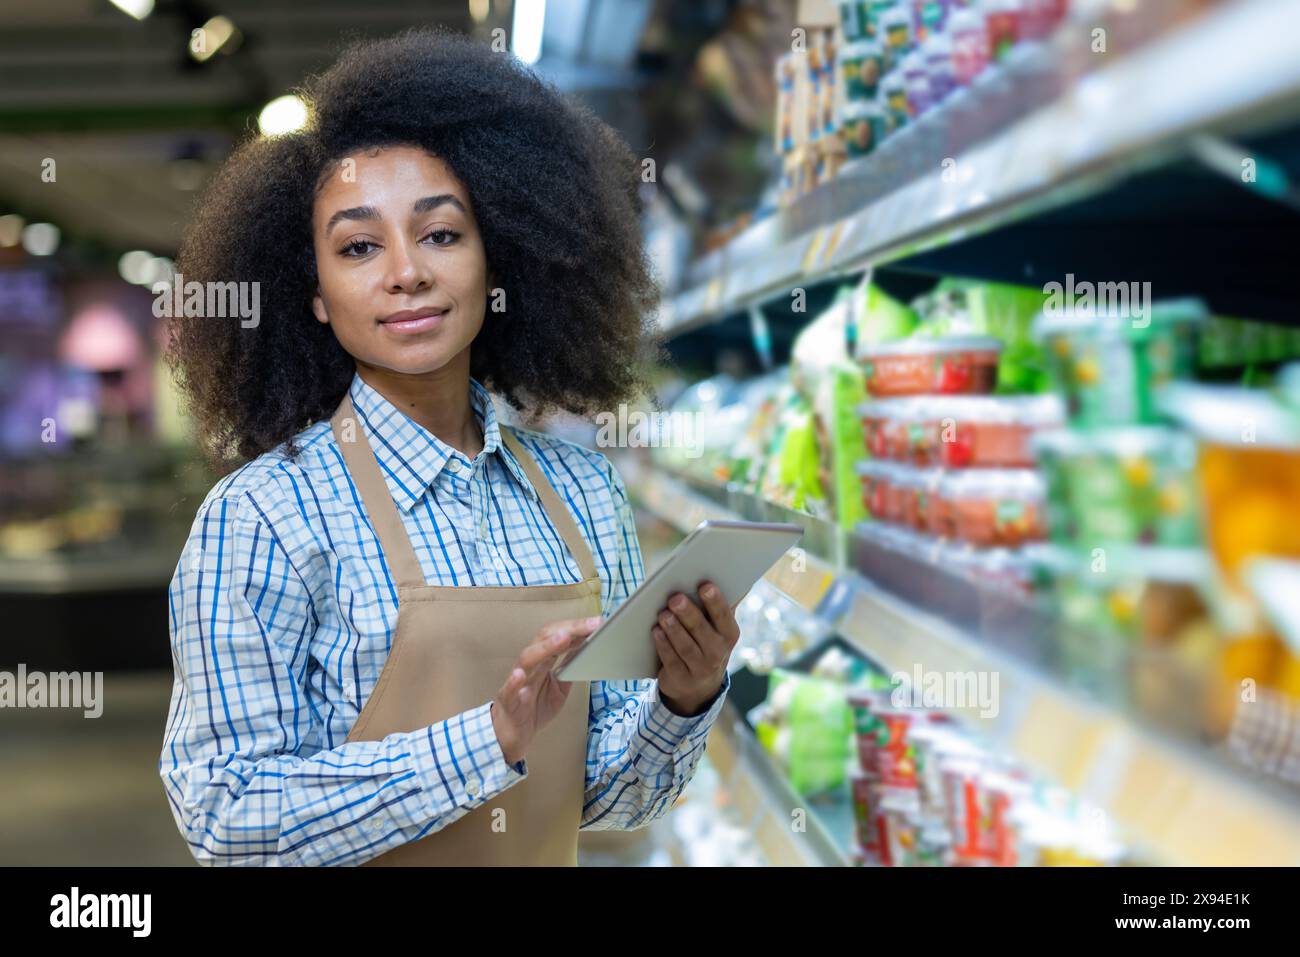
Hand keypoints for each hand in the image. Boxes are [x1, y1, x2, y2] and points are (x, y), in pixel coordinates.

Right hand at [491, 616, 600, 765]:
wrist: (513, 734)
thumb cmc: (534, 707)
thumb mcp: (560, 686)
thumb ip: (569, 667)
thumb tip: (587, 649)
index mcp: (542, 660)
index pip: (558, 635)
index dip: (577, 628)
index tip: (597, 622)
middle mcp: (530, 665)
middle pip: (544, 639)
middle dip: (569, 629)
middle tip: (591, 624)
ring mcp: (518, 681)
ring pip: (528, 658)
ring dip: (546, 647)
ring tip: (563, 638)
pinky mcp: (508, 701)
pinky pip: (509, 689)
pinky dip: (513, 681)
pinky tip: (520, 674)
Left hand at [653, 580, 741, 716]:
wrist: (699, 687)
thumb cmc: (707, 644)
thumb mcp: (719, 628)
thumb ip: (723, 605)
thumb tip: (739, 579)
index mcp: (729, 634)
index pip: (723, 616)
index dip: (715, 601)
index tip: (705, 585)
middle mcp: (718, 652)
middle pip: (701, 630)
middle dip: (688, 613)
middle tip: (675, 598)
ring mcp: (700, 669)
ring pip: (685, 646)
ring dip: (673, 629)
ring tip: (664, 614)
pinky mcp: (681, 678)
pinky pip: (671, 660)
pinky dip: (663, 645)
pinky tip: (656, 632)